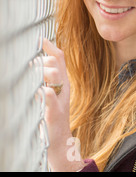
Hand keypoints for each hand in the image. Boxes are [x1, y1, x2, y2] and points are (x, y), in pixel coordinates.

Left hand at [41, 38, 84, 171]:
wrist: (58, 138)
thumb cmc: (52, 114)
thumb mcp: (51, 93)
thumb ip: (46, 78)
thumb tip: (34, 61)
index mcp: (62, 81)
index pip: (60, 58)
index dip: (51, 46)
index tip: (40, 38)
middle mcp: (63, 87)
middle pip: (56, 63)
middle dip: (42, 61)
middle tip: (32, 68)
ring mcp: (60, 99)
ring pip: (55, 75)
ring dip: (43, 71)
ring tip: (34, 77)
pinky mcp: (54, 111)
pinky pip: (49, 95)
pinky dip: (43, 90)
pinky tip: (37, 91)